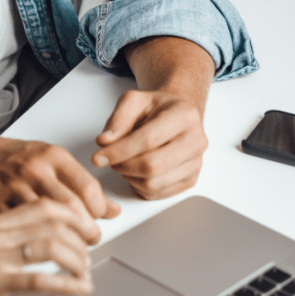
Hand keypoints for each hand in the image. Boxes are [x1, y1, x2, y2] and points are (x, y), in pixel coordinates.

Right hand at [0, 135, 120, 243]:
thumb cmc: (13, 161)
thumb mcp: (50, 162)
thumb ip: (80, 184)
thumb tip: (112, 209)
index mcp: (52, 157)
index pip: (87, 187)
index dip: (100, 210)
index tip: (103, 220)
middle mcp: (33, 170)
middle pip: (71, 208)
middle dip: (87, 230)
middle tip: (92, 239)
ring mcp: (12, 190)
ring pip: (49, 223)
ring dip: (67, 242)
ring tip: (74, 251)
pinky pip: (23, 232)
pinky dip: (41, 246)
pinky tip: (50, 254)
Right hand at [0, 198, 92, 295]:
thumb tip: (23, 239)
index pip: (42, 207)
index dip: (71, 215)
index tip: (84, 227)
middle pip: (53, 223)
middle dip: (80, 237)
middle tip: (90, 251)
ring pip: (51, 247)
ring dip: (77, 260)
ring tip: (85, 272)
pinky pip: (40, 278)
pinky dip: (67, 284)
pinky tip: (80, 289)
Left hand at [92, 89, 207, 199]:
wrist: (176, 117)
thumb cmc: (155, 110)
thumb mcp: (133, 101)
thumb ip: (118, 119)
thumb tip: (105, 142)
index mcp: (185, 116)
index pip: (148, 140)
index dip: (118, 152)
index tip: (97, 158)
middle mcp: (196, 141)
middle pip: (151, 166)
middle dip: (122, 166)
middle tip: (109, 160)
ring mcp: (196, 163)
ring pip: (152, 184)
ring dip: (128, 176)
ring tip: (124, 162)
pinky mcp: (190, 180)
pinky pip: (156, 193)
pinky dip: (138, 185)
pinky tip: (135, 171)